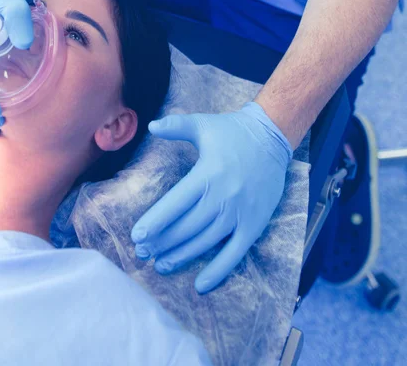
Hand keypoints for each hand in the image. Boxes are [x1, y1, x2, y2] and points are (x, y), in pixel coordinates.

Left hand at [131, 102, 291, 292]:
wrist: (272, 138)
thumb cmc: (232, 131)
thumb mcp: (202, 124)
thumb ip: (176, 126)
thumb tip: (152, 126)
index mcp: (207, 174)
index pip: (175, 203)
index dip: (156, 221)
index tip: (137, 236)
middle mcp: (223, 197)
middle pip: (187, 227)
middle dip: (162, 242)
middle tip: (142, 253)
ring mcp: (240, 213)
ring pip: (206, 242)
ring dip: (182, 256)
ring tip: (160, 264)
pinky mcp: (254, 224)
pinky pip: (235, 253)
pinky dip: (219, 271)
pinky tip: (200, 285)